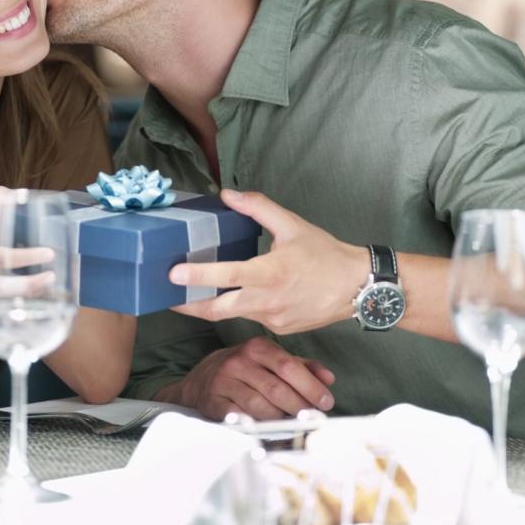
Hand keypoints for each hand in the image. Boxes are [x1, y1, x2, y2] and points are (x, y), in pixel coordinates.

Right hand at [162, 336, 335, 420]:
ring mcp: (224, 381)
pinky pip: (238, 417)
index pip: (288, 367)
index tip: (326, 402)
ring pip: (259, 406)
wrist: (202, 377)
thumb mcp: (272, 360)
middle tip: (313, 418)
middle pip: (276, 388)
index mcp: (258, 347)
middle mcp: (239, 361)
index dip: (310, 386)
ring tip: (292, 423)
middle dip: (299, 406)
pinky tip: (266, 429)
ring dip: (280, 418)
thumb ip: (302, 367)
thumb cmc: (246, 369)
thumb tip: (329, 378)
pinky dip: (254, 425)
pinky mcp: (213, 401)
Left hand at [168, 190, 368, 335]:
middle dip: (187, 305)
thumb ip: (257, 208)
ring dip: (212, 304)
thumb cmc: (326, 254)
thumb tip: (227, 194)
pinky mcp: (280, 330)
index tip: (172, 274)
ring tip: (192, 291)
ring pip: (233, 313)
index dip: (197, 276)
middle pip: (216, 310)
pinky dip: (242, 306)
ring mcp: (272, 319)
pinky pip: (253, 317)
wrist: (359, 288)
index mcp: (269, 274)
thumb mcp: (292, 225)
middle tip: (166, 295)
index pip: (225, 276)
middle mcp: (267, 301)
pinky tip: (240, 294)